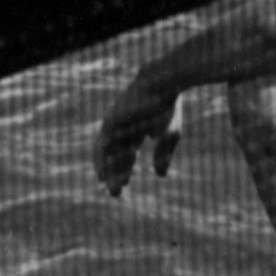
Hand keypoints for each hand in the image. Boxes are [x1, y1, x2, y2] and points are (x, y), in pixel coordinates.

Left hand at [93, 79, 184, 195]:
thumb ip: (164, 152)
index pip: (126, 152)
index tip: (124, 185)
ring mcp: (117, 120)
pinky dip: (105, 156)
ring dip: (107, 167)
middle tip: (114, 193)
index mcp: (135, 128)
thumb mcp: (170, 133)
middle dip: (113, 173)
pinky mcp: (113, 117)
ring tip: (106, 183)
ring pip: (106, 148)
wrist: (164, 82)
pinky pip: (106, 141)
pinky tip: (106, 168)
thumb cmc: (168, 105)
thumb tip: (160, 175)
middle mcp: (122, 125)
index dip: (124, 169)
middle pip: (114, 153)